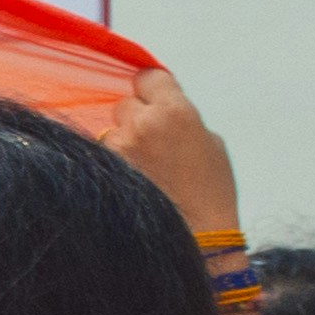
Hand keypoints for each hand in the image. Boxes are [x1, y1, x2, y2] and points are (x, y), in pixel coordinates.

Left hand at [105, 63, 241, 241]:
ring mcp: (118, 147)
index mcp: (174, 111)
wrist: (197, 237)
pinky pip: (103, 154)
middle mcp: (142, 123)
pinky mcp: (104, 169)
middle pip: (126, 102)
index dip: (152, 89)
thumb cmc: (211, 192)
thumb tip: (162, 109)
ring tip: (143, 166)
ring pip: (111, 128)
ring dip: (123, 141)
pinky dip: (113, 162)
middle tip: (152, 141)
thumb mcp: (210, 144)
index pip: (148, 77)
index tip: (154, 100)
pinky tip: (131, 179)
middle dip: (137, 117)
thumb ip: (182, 118)